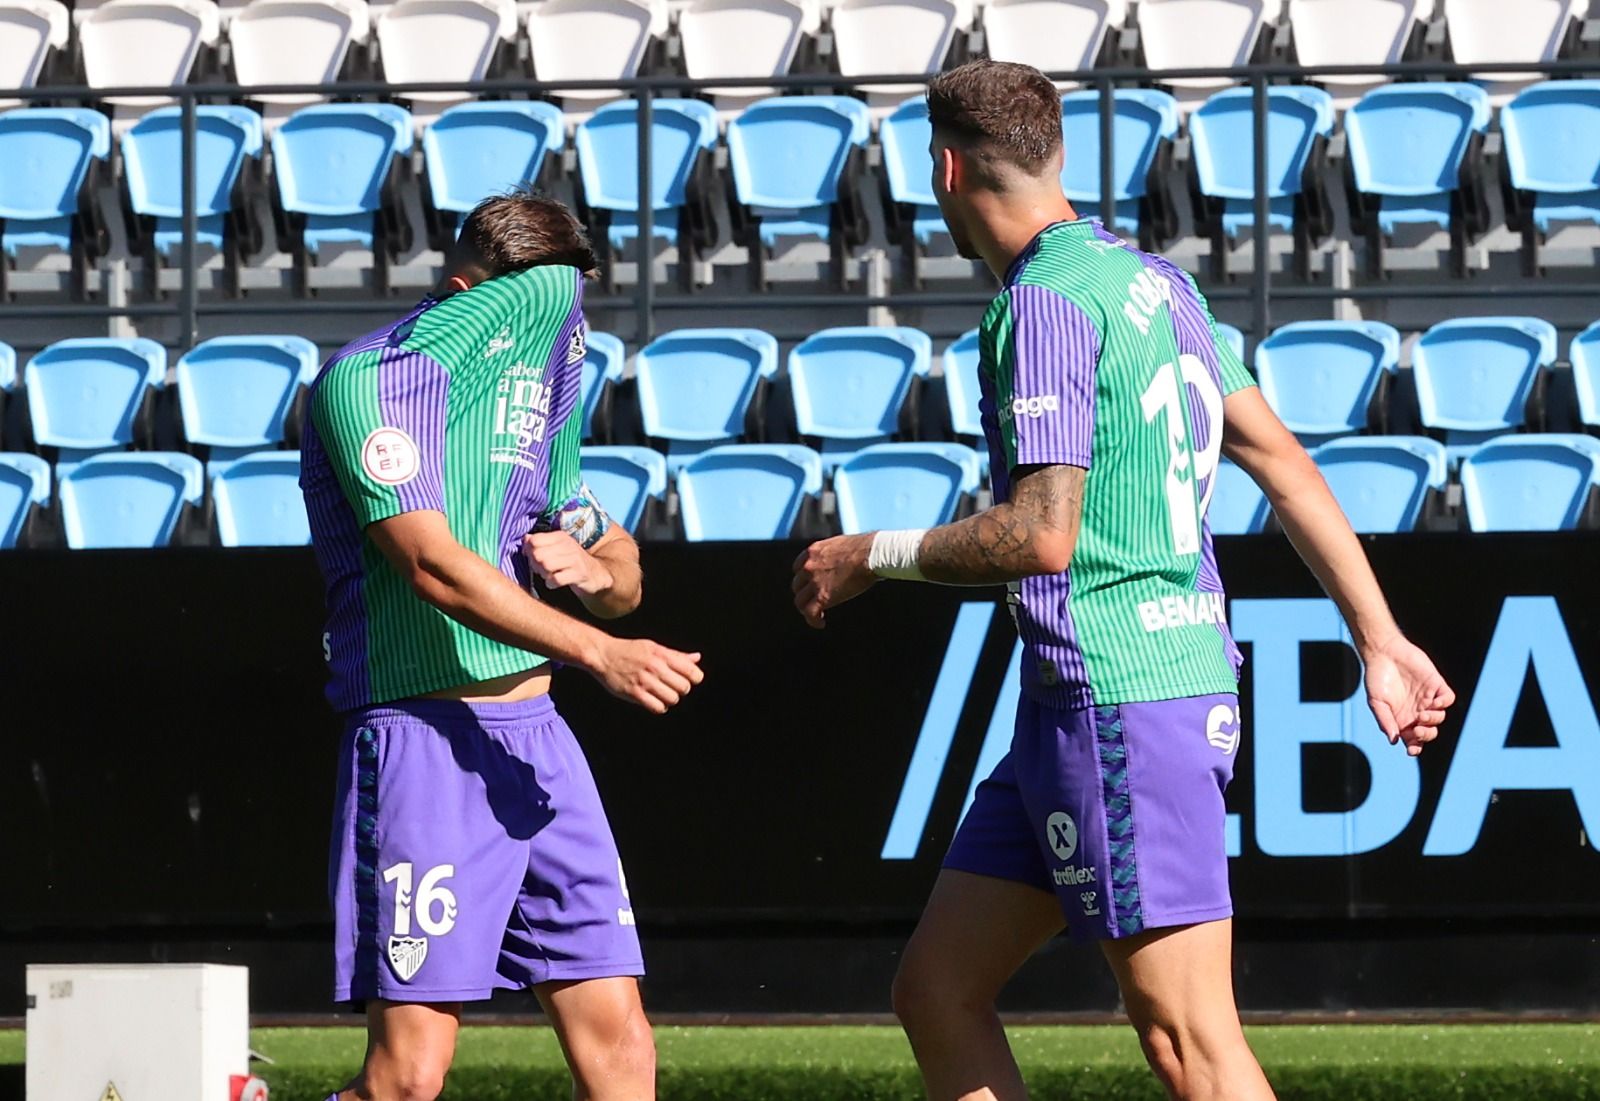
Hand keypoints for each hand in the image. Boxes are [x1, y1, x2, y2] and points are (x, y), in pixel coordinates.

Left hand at [524, 531, 612, 595]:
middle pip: (538, 554)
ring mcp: (574, 559)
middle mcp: (568, 545)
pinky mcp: (579, 574)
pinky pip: (556, 579)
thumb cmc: (571, 561)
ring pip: (546, 566)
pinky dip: (551, 583)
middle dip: (535, 564)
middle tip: (540, 569)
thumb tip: (525, 539)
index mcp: (560, 537)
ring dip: (543, 574)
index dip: (529, 551)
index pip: (534, 540)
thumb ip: (540, 542)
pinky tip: (554, 583)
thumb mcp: (556, 548)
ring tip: (547, 575)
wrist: (597, 573)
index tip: (533, 557)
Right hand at [591, 637, 703, 713]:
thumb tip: (697, 658)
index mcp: (662, 655)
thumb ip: (676, 655)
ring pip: (672, 699)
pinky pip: (658, 707)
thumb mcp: (654, 647)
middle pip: (684, 687)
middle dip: (681, 689)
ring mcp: (645, 681)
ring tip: (661, 693)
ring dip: (670, 699)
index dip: (694, 678)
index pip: (692, 672)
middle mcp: (655, 667)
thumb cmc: (630, 651)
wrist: (603, 655)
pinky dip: (659, 707)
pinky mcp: (635, 693)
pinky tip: (654, 700)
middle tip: (672, 687)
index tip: (687, 679)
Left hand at [792, 534, 877, 628]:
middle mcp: (809, 566)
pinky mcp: (823, 596)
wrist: (870, 554)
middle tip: (814, 600)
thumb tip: (840, 562)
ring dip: (806, 609)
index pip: (798, 568)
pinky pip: (810, 613)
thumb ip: (833, 554)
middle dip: (805, 594)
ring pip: (800, 601)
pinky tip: (821, 623)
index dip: (804, 578)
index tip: (810, 585)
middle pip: (797, 585)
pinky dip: (813, 620)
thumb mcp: (840, 544)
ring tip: (816, 615)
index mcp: (813, 552)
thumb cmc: (865, 548)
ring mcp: (814, 582)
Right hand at [1362, 634, 1455, 755]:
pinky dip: (1444, 704)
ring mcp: (1427, 698)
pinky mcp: (1436, 684)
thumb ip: (1384, 720)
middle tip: (1417, 730)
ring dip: (1433, 720)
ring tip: (1422, 715)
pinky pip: (1447, 698)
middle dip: (1425, 735)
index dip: (1415, 747)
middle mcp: (1416, 711)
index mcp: (1402, 719)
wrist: (1383, 652)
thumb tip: (1394, 740)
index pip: (1413, 739)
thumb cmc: (1376, 677)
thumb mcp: (1376, 702)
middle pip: (1429, 732)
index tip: (1412, 750)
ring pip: (1439, 717)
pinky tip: (1434, 704)